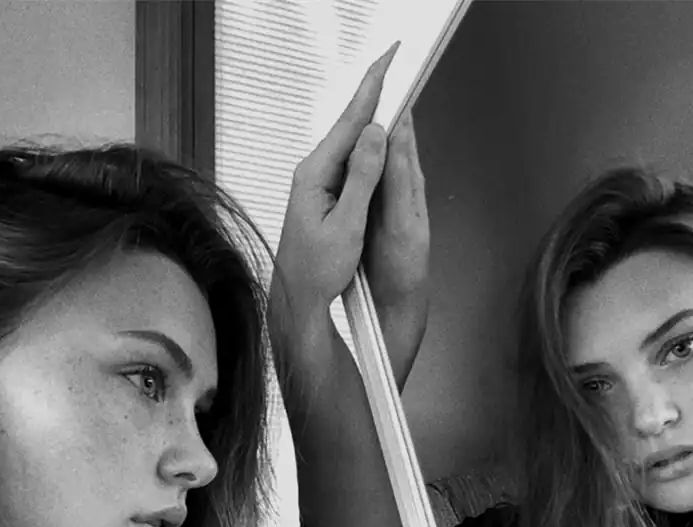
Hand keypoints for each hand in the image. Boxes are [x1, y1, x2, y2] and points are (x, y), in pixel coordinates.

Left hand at [271, 45, 428, 386]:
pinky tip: (375, 133)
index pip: (349, 122)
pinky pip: (348, 160)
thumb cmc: (317, 271)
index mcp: (315, 175)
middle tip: (394, 60)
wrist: (297, 299)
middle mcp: (312, 172)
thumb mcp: (346, 225)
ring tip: (390, 86)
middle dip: (373, 91)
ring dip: (370, 114)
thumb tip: (377, 133)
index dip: (372, 89)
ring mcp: (315, 182)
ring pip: (349, 141)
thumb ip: (362, 178)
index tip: (389, 61)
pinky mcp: (322, 194)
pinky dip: (365, 142)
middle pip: (348, 124)